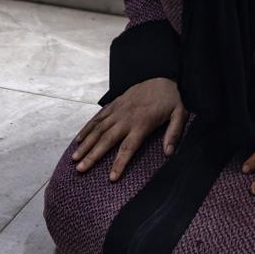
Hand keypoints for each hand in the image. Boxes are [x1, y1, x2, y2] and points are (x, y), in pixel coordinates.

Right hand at [71, 77, 186, 181]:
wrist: (161, 76)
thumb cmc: (171, 98)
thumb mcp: (180, 114)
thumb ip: (174, 133)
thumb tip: (168, 153)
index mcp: (142, 124)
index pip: (128, 148)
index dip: (119, 163)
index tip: (111, 178)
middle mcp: (126, 119)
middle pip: (106, 140)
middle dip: (92, 155)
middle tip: (80, 169)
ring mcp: (118, 111)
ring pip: (98, 129)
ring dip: (85, 144)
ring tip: (74, 158)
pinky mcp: (114, 105)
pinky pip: (97, 117)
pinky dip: (87, 128)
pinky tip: (79, 139)